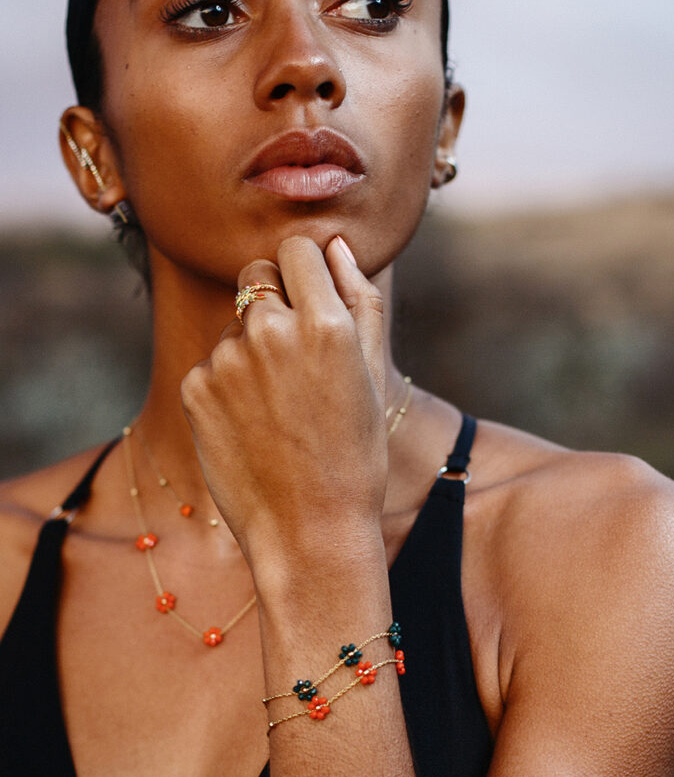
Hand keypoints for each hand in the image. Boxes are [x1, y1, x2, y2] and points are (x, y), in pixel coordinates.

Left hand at [180, 235, 387, 584]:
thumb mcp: (375, 375)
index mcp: (325, 322)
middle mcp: (270, 330)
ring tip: (278, 404)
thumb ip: (360, 297)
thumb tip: (338, 246)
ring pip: (235, 322)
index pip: (298, 247)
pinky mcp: (195, 386)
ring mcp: (226, 359)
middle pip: (257, 273)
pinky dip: (228, 382)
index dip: (307, 270)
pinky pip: (212, 361)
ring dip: (252, 345)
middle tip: (296, 353)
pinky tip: (251, 422)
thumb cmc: (355, 454)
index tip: (314, 299)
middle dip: (274, 296)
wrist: (309, 530)